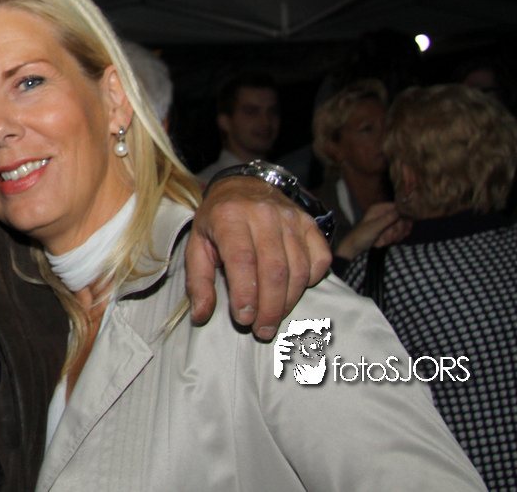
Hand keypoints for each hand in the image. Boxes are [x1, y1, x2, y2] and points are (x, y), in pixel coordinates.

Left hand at [185, 174, 331, 339]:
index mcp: (229, 217)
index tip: (244, 319)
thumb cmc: (217, 221)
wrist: (243, 185)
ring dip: (288, 301)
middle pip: (274, 270)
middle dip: (269, 307)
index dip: (246, 294)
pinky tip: (293, 290)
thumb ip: (198, 281)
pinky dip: (310, 281)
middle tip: (262, 330)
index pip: (242, 260)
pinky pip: (319, 259)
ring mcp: (290, 217)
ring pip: (298, 269)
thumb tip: (202, 315)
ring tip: (274, 319)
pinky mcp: (309, 223)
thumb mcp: (197, 245)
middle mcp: (262, 214)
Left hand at [333, 202, 411, 260]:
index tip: (400, 226)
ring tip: (383, 240)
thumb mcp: (374, 227)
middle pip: (402, 219)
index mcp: (379, 209)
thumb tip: (400, 211)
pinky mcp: (389, 231)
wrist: (355, 247)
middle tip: (389, 235)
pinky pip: (399, 234)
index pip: (397, 207)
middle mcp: (384, 214)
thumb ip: (387, 219)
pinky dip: (394, 239)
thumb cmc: (362, 235)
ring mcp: (387, 223)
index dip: (402, 216)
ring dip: (394, 236)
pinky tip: (386, 242)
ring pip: (401, 228)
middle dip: (397, 230)